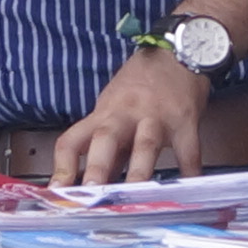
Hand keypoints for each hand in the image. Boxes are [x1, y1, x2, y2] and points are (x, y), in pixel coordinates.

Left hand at [51, 46, 215, 186]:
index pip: (72, 141)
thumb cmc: (143, 82)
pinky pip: (188, 150)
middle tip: (91, 194)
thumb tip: (93, 183)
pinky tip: (190, 188)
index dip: (62, 168)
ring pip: (145, 146)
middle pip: (105, 140)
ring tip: (136, 197)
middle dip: (97, 169)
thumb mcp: (115, 106)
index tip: (56, 194)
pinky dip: (189, 171)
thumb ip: (106, 144)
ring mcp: (156, 117)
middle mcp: (125, 115)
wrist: (179, 50)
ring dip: (139, 172)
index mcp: (103, 114)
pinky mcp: (185, 120)